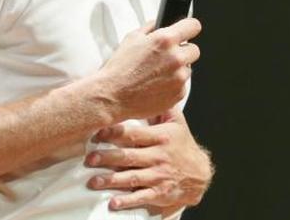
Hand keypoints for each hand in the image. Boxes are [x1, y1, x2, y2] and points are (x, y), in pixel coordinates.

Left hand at [84, 108, 212, 214]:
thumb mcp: (177, 123)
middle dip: (108, 157)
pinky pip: (142, 197)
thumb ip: (162, 106)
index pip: (134, 134)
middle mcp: (158, 156)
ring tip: (93, 182)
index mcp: (161, 137)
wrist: (200, 173)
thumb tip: (152, 86)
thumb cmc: (182, 144)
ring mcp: (159, 175)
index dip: (115, 133)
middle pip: (129, 156)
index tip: (97, 133)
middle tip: (89, 158)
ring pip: (132, 177)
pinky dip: (127, 201)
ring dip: (111, 180)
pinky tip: (114, 203)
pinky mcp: (160, 193)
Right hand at [95, 19, 200, 121]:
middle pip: (194, 50)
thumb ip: (150, 28)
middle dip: (183, 52)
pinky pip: (182, 86)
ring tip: (157, 74)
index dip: (189, 28)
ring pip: (188, 69)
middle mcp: (176, 58)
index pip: (193, 26)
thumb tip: (158, 24)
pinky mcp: (178, 94)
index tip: (188, 31)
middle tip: (168, 57)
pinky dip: (173, 86)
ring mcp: (179, 78)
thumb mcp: (132, 38)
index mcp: (165, 40)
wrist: (113, 95)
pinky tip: (157, 86)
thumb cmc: (119, 68)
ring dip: (177, 70)